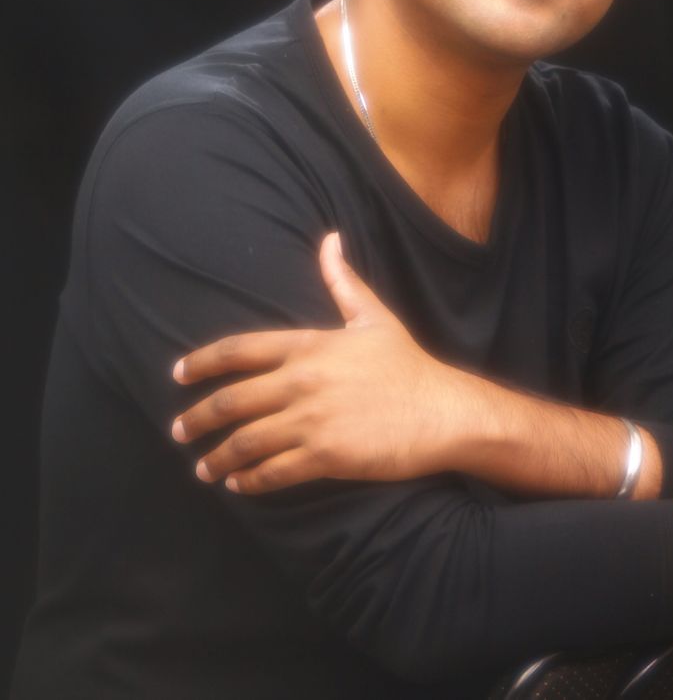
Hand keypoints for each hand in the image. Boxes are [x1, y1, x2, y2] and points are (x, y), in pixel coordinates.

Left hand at [171, 232, 468, 492]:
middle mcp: (303, 381)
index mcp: (309, 346)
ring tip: (203, 467)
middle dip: (196, 419)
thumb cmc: (408, 364)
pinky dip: (248, 481)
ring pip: (245, 442)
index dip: (201, 363)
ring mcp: (312, 420)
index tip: (178, 375)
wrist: (442, 409)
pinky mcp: (326, 456)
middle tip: (180, 431)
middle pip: (230, 401)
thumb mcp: (373, 317)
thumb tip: (329, 239)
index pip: (238, 350)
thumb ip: (342, 281)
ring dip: (217, 457)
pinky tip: (238, 485)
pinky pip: (272, 472)